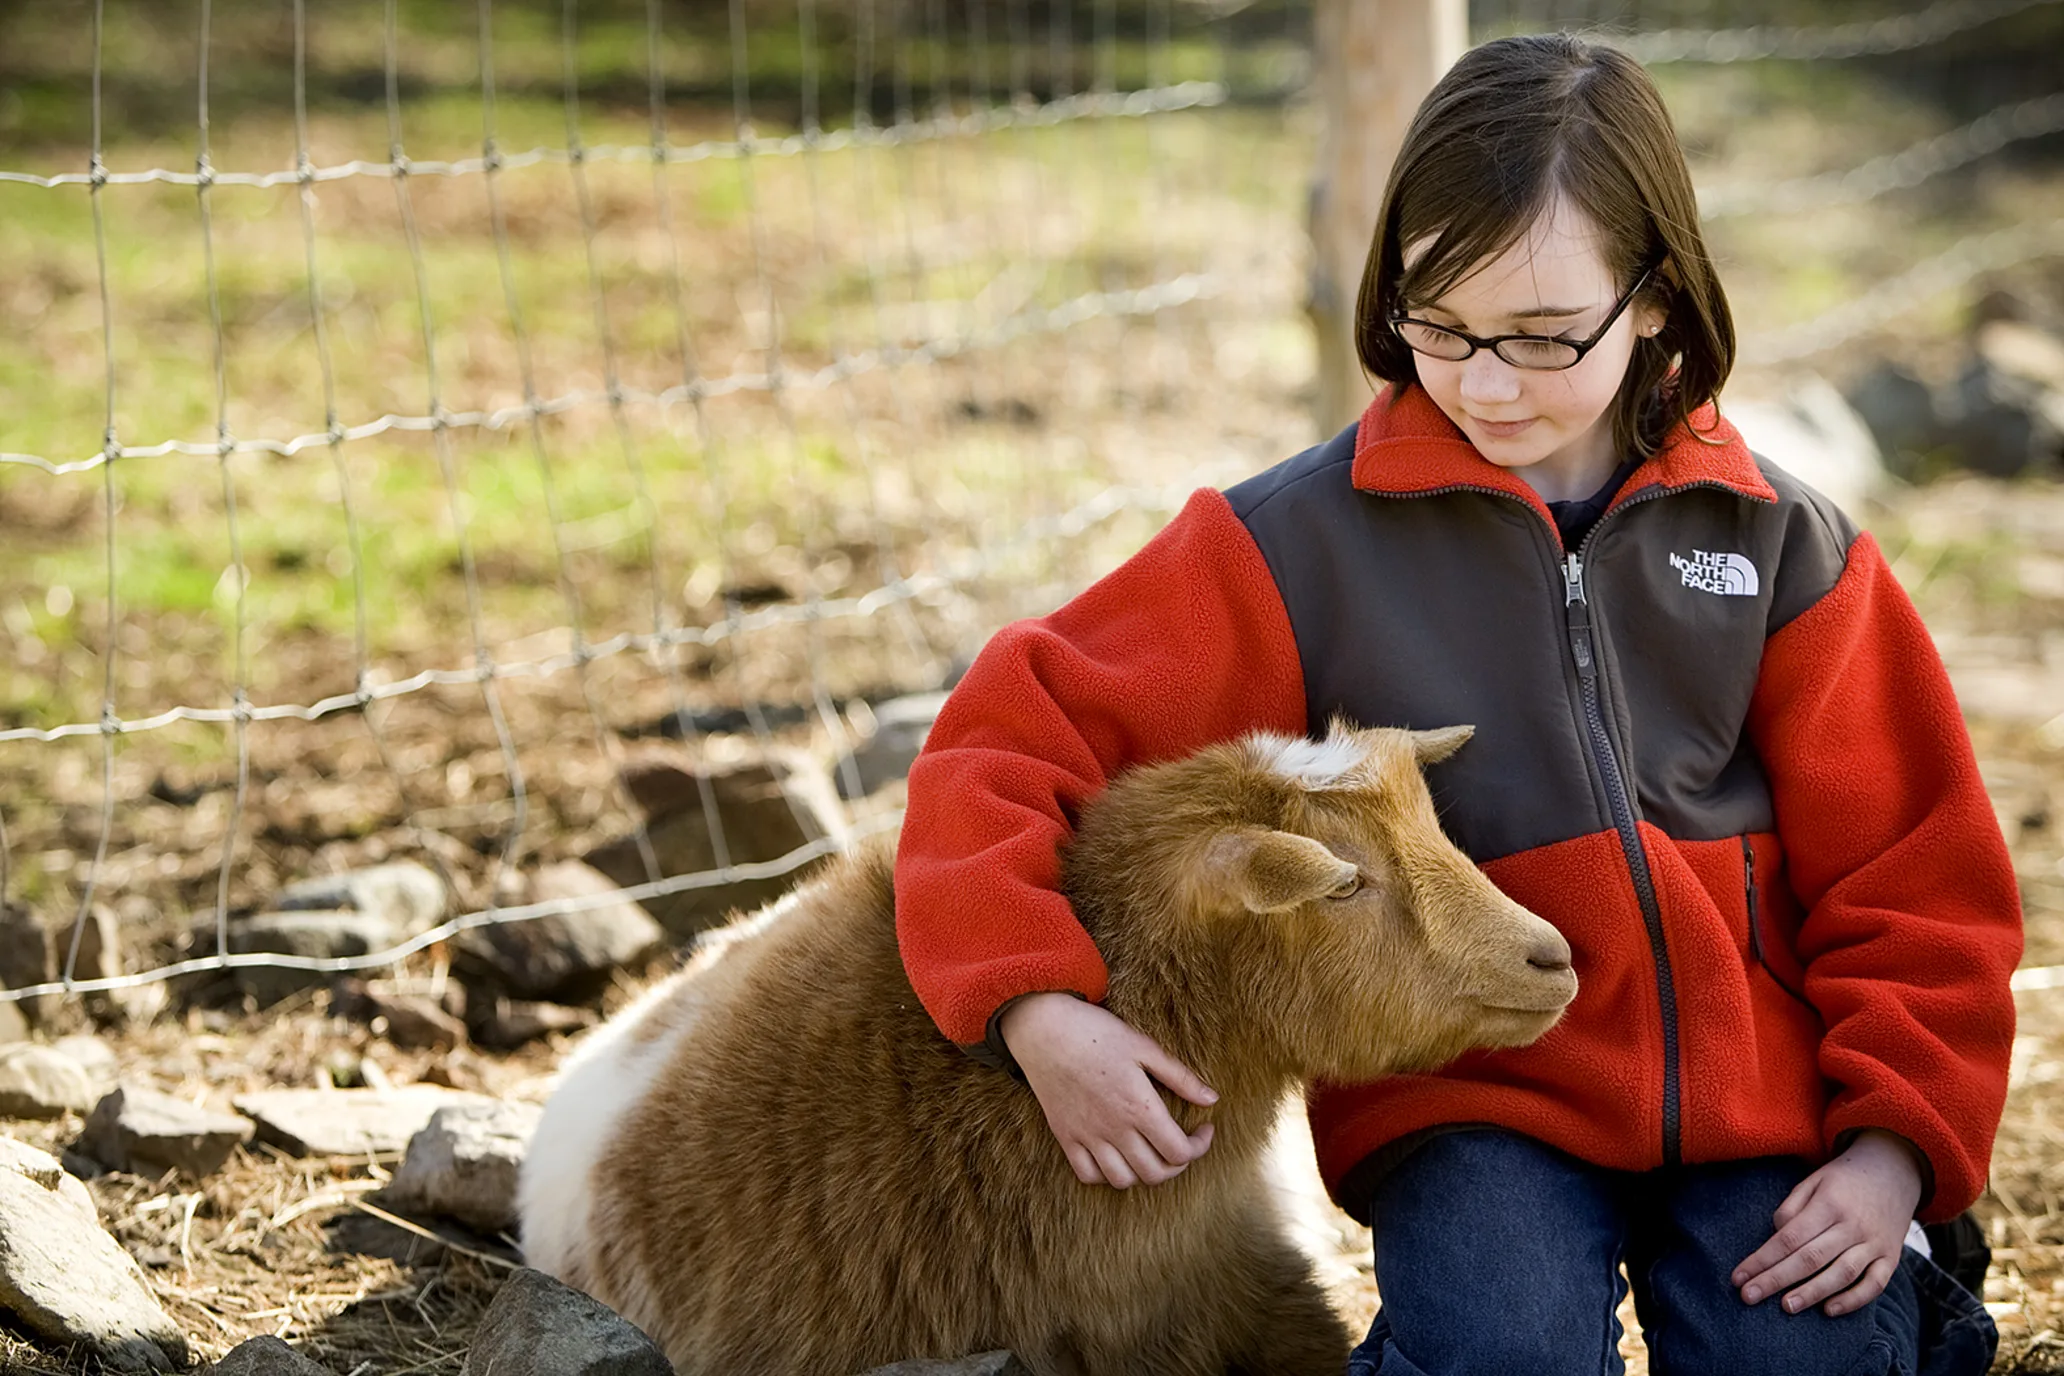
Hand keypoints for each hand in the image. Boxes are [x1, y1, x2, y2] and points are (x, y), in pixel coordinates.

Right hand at [998, 992, 1216, 1188]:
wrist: (1044, 1029)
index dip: (1200, 1146)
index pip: (1180, 1152)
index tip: (1204, 1128)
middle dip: (1177, 1165)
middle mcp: (1114, 1129)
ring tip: (1150, 1153)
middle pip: (1155, 1173)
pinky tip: (1116, 1156)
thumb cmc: (1097, 1032)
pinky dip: (1106, 1175)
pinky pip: (1088, 1175)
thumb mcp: (1144, 1047)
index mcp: (1139, 1107)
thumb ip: (1180, 1077)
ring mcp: (1088, 1137)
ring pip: (1123, 1181)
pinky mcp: (1066, 1137)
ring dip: (1144, 1173)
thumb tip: (1212, 1099)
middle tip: (1181, 1144)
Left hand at [1731, 1130, 1925, 1317]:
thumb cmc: (1843, 1180)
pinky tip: (1829, 1310)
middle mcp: (1853, 1225)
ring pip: (1842, 1274)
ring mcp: (1875, 1243)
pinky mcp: (1892, 1257)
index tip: (1739, 1278)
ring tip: (1786, 1307)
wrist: (1895, 1171)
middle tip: (1749, 1297)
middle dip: (1776, 1280)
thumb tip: (1775, 1239)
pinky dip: (1854, 1300)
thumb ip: (1791, 1209)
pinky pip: (1875, 1284)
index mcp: (1829, 1204)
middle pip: (1810, 1258)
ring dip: (1812, 1293)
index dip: (1762, 1260)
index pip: (1789, 1238)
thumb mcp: (1813, 1181)